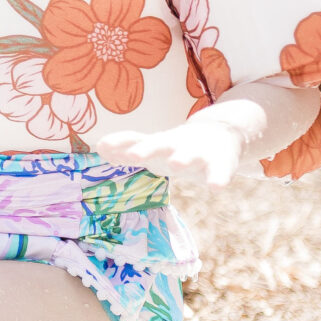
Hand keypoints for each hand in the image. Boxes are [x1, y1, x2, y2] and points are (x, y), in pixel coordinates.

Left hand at [96, 110, 250, 187]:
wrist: (221, 133)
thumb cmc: (177, 145)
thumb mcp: (153, 146)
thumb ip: (128, 148)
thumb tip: (100, 148)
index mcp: (157, 143)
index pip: (135, 140)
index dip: (120, 144)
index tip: (102, 146)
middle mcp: (175, 145)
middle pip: (159, 144)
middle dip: (147, 149)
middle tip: (133, 156)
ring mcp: (198, 153)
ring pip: (190, 156)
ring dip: (182, 159)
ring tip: (175, 164)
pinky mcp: (221, 163)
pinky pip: (220, 172)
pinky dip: (218, 178)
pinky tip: (215, 187)